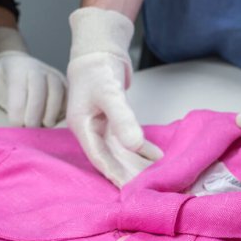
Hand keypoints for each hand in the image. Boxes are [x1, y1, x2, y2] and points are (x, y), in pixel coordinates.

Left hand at [0, 27, 66, 126]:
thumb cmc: (4, 82)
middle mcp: (40, 70)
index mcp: (18, 68)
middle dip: (35, 111)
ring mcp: (56, 77)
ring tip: (45, 126)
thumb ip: (1, 98)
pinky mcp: (67, 87)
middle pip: (41, 88)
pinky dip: (64, 112)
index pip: (19, 85)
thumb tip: (15, 122)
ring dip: (52, 113)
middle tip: (30, 128)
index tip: (15, 124)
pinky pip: (69, 99)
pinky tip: (56, 123)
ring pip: (59, 92)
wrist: (17, 68)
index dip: (18, 106)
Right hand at [66, 7, 161, 186]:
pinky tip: (158, 157)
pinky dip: (143, 149)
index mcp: (83, 128)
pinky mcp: (114, 122)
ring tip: (157, 177)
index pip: (100, 159)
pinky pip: (129, 141)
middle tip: (150, 189)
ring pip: (122, 152)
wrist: (98, 47)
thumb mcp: (109, 93)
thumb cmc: (97, 68)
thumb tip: (134, 145)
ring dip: (138, 164)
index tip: (131, 192)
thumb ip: (122, 118)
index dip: (116, 176)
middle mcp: (91, 131)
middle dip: (130, 174)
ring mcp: (103, 127)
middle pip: (112, 159)